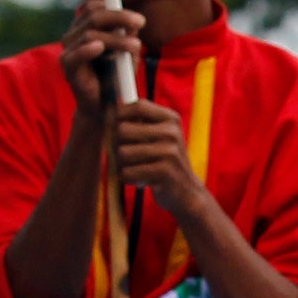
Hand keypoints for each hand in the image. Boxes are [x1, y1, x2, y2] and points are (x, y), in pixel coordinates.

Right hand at [60, 0, 148, 117]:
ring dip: (116, 38)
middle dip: (119, 17)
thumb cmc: (117, 77)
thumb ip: (129, 37)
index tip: (139, 19)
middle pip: (93, 16)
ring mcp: (69, 50)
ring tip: (136, 46)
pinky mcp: (68, 67)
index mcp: (85, 28)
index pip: (94, 8)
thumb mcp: (127, 54)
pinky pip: (76, 54)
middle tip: (141, 22)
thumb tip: (134, 24)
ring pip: (90, 34)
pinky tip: (99, 47)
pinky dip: (87, 49)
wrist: (105, 108)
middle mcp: (74, 36)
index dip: (115, 8)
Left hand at [111, 101, 204, 216]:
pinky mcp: (164, 172)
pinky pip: (127, 172)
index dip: (121, 114)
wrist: (186, 191)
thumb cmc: (164, 161)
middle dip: (118, 144)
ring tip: (137, 168)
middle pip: (123, 129)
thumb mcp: (159, 136)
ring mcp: (170, 152)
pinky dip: (129, 178)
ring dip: (123, 164)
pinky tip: (142, 180)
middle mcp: (172, 133)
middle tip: (129, 154)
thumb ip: (138, 121)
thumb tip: (111, 107)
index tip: (119, 126)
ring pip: (122, 152)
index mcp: (171, 120)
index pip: (138, 106)